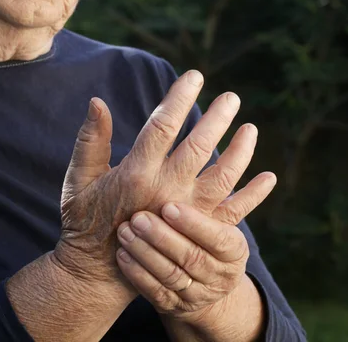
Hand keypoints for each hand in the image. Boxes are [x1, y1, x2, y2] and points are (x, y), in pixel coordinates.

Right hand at [53, 70, 256, 287]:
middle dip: (217, 118)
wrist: (98, 271)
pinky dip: (253, 195)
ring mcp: (185, 214)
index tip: (194, 77)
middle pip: (199, 146)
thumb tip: (97, 102)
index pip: (162, 125)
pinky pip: (232, 212)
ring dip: (240, 150)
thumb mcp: (78, 180)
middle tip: (232, 98)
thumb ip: (90, 141)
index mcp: (135, 173)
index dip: (180, 98)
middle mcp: (165, 191)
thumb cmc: (85, 221)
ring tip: (251, 128)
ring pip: (222, 176)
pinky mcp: (197, 234)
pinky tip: (269, 177)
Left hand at [115, 174, 274, 319]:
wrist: (203, 282)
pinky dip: (137, 273)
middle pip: (191, 257)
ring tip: (125, 231)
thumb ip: (226, 191)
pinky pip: (154, 293)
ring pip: (170, 275)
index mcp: (234, 249)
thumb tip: (264, 171)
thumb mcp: (221, 216)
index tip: (169, 206)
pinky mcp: (173, 306)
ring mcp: (197, 294)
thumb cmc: (206, 234)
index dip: (194, 223)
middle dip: (163, 237)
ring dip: (145, 253)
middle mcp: (220, 275)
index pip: (218, 238)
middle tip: (138, 217)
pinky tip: (122, 255)